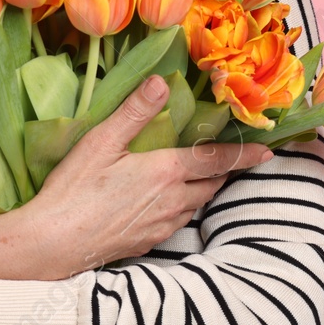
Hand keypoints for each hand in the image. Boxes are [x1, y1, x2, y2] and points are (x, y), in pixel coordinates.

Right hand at [0, 74, 273, 278]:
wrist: (55, 242)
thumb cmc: (75, 188)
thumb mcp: (101, 141)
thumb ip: (135, 111)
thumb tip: (162, 82)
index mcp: (165, 171)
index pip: (216, 160)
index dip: (243, 155)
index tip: (268, 151)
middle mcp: (172, 200)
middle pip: (212, 184)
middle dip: (224, 172)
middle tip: (231, 160)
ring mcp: (162, 225)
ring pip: (197, 205)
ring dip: (204, 190)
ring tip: (202, 178)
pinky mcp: (148, 242)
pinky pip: (178, 222)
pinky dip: (184, 209)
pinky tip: (167, 203)